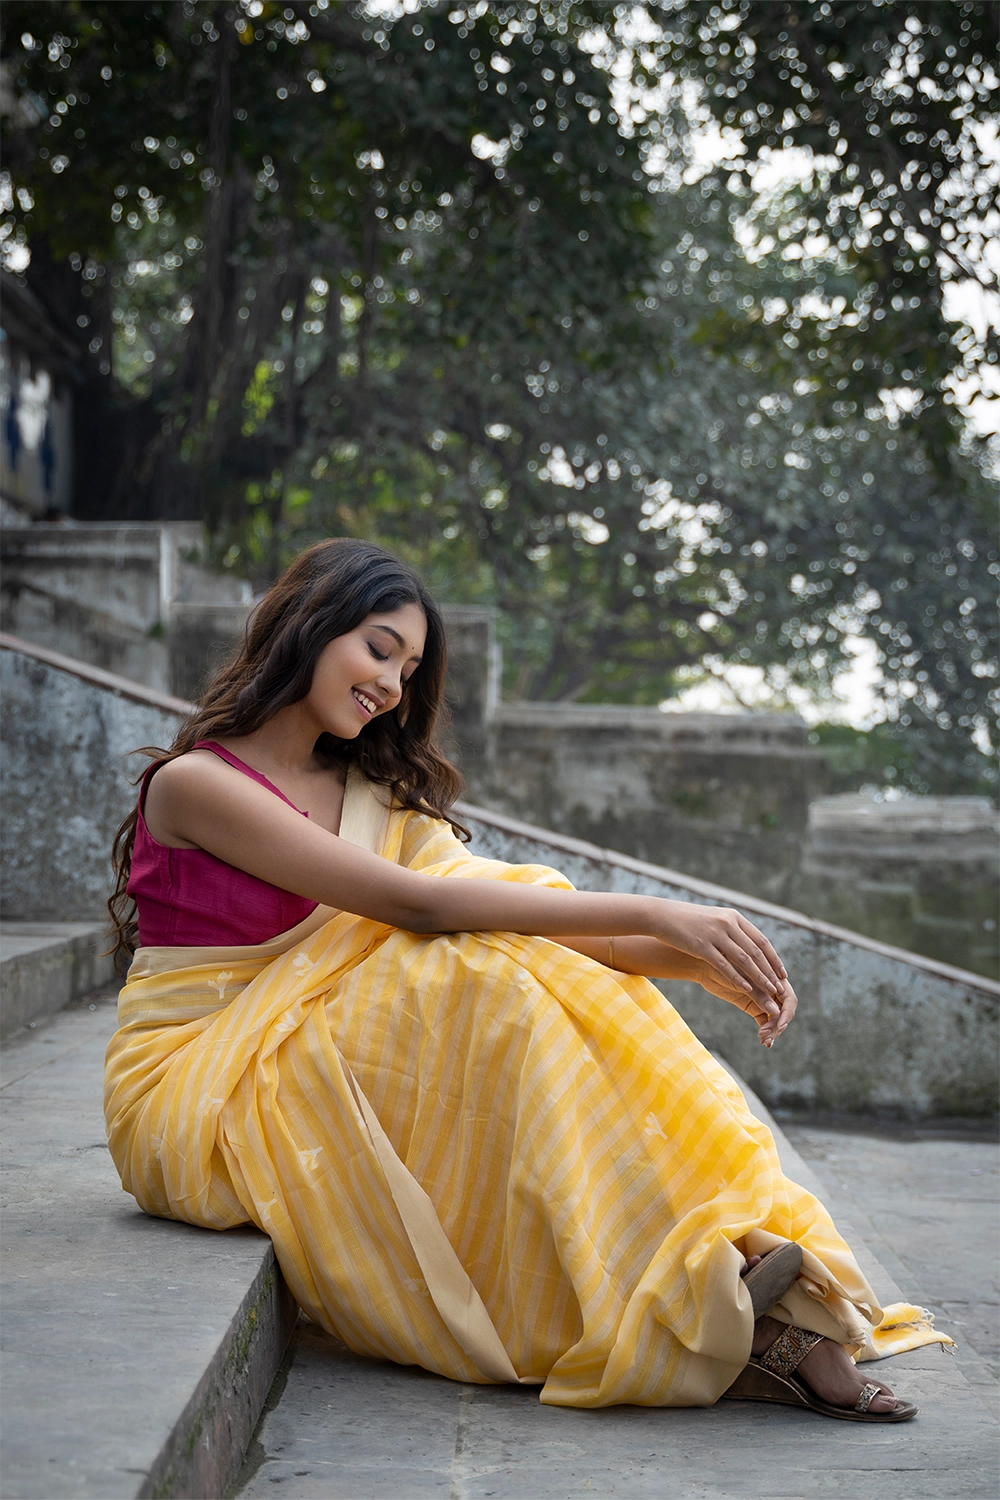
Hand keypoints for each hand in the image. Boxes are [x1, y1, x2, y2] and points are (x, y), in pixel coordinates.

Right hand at [653, 902, 787, 1005]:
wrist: (662, 915)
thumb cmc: (689, 920)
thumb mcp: (715, 920)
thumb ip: (732, 930)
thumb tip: (750, 944)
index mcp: (734, 917)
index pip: (761, 940)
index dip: (773, 958)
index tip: (782, 973)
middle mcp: (727, 923)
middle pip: (755, 951)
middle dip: (769, 972)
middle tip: (779, 988)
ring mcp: (715, 934)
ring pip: (744, 959)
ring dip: (758, 977)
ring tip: (768, 991)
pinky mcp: (701, 945)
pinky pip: (724, 965)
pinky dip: (737, 978)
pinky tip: (745, 989)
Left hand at [694, 962, 798, 1046]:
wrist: (706, 966)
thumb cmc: (725, 966)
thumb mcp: (743, 979)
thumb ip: (759, 994)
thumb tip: (775, 1012)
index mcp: (773, 977)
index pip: (789, 999)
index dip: (787, 1013)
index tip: (779, 1025)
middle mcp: (771, 989)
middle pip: (784, 1011)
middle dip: (778, 1025)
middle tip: (766, 1036)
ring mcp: (762, 999)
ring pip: (775, 1019)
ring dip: (772, 1030)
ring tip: (763, 1040)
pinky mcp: (752, 1007)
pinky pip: (765, 1021)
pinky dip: (766, 1030)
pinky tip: (763, 1041)